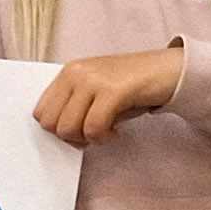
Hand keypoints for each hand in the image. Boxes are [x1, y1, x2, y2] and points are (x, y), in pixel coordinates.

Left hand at [33, 46, 186, 146]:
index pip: (41, 112)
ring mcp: (93, 80)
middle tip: (94, 133)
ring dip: (88, 139)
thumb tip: (60, 134)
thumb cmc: (133, 86)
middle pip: (50, 123)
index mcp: (68, 73)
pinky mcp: (113, 91)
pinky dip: (103, 138)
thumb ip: (75, 107)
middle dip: (71, 137)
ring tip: (107, 131)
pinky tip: (116, 132)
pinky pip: (93, 128)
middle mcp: (76, 73)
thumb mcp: (96, 91)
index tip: (80, 130)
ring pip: (68, 129)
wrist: (170, 70)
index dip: (58, 129)